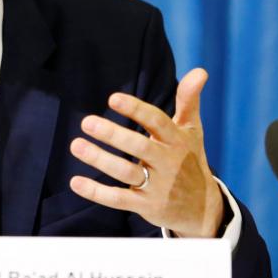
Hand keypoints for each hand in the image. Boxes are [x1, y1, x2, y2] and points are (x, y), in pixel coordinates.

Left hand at [68, 68, 224, 237]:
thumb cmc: (190, 160)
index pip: (157, 122)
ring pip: (125, 172)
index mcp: (177, 141)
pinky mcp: (145, 206)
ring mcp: (157, 186)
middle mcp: (168, 163)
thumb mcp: (192, 130)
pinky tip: (76, 182)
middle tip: (86, 122)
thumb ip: (189, 100)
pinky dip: (97, 192)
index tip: (112, 98)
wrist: (201, 207)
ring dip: (99, 160)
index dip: (135, 110)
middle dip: (113, 135)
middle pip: (139, 147)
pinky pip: (119, 199)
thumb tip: (200, 70)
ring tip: (76, 145)